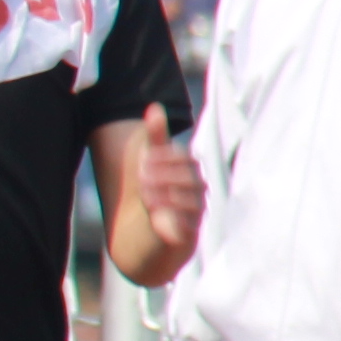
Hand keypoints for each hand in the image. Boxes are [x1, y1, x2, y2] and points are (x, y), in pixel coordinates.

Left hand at [125, 105, 200, 257]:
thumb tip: (153, 107)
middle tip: (141, 176)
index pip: (185, 158)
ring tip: (145, 195)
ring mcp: (197, 211)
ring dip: (168, 196)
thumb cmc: (157, 191)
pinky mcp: (192, 233)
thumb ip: (156, 138)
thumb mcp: (153, 164)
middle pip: (190, 179)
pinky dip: (174, 220)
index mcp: (191, 170)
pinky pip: (190, 225)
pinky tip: (156, 216)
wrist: (155, 234)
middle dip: (165, 176)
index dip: (166, 158)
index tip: (144, 159)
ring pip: (191, 201)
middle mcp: (199, 189)